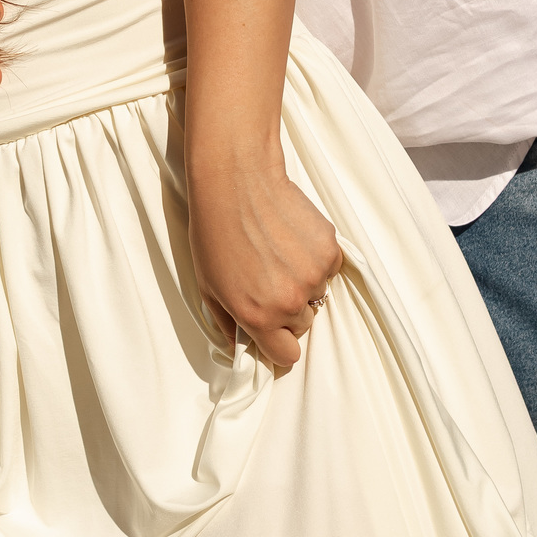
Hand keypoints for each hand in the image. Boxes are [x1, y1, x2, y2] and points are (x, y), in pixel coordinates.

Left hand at [187, 150, 343, 368]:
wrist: (236, 181)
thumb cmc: (215, 230)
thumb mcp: (207, 285)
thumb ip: (227, 323)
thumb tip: (240, 346)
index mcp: (258, 316)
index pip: (286, 356)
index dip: (278, 341)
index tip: (272, 328)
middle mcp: (289, 302)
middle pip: (302, 324)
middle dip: (288, 308)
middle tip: (269, 277)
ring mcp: (313, 276)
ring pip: (317, 294)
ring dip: (303, 281)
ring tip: (278, 251)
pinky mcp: (329, 250)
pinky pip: (329, 267)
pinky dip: (315, 257)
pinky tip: (292, 237)